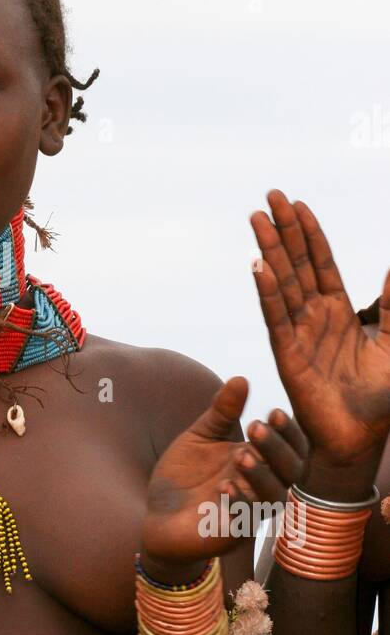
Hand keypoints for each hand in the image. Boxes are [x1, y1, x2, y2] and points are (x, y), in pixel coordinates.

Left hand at [142, 377, 306, 569]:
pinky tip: (224, 487)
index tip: (273, 412)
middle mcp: (262, 486)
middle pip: (291, 469)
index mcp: (260, 461)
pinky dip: (238, 503)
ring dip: (261, 475)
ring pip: (274, 497)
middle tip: (256, 427)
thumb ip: (221, 412)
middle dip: (277, 447)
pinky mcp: (231, 533)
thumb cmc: (184, 477)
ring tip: (241, 456)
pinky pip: (245, 521)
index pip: (292, 446)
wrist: (156, 516)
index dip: (289, 432)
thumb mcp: (200, 437)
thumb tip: (241, 378)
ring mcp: (249, 511)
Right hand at [250, 190, 389, 484]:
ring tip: (257, 218)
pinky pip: (276, 316)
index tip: (298, 204)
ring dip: (269, 250)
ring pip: (282, 282)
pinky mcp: (287, 354)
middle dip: (284, 229)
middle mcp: (314, 316)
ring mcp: (298, 333)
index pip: (321, 263)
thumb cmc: (380, 396)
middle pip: (296, 263)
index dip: (310, 233)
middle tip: (270, 196)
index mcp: (338, 311)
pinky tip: (259, 265)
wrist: (361, 438)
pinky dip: (267, 291)